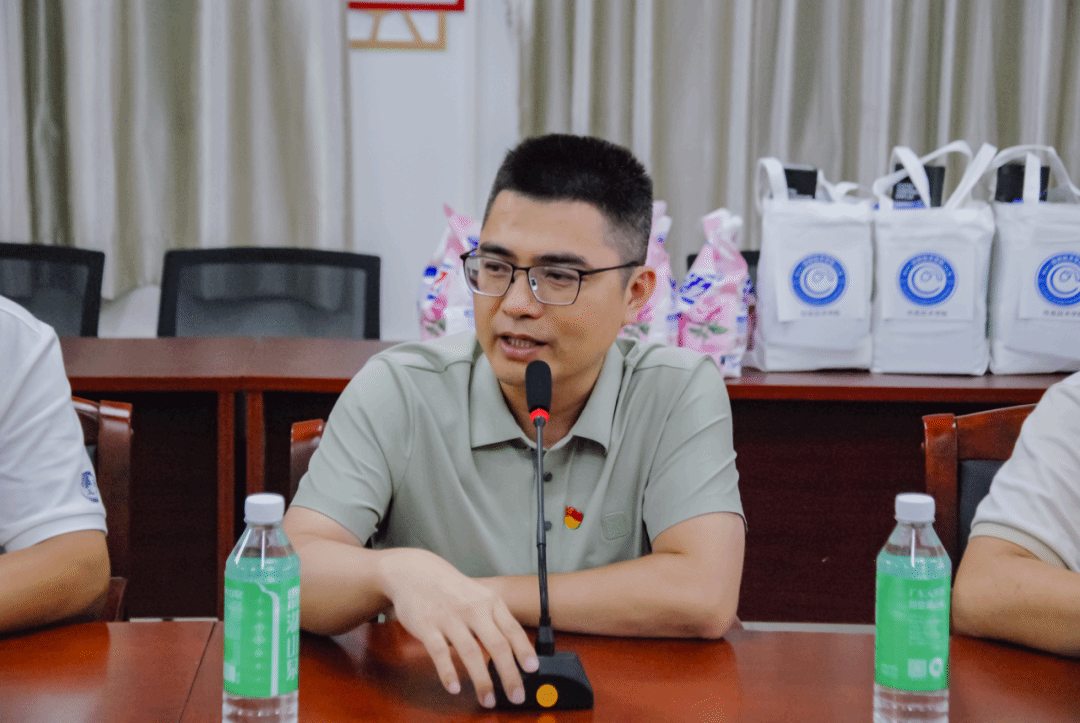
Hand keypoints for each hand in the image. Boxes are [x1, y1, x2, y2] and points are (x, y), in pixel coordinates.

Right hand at [375, 548, 538, 707]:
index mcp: (489, 602)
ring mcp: (449, 617)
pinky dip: (448, 672)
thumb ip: (496, 621)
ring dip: (482, 680)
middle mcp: (473, 609)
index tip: (532, 669)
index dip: (524, 651)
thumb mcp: (479, 597)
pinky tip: (454, 687)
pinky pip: (439, 652)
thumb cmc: (452, 590)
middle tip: (516, 696)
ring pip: (471, 652)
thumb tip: (515, 652)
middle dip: (509, 674)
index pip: (512, 629)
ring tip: (488, 699)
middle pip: (497, 645)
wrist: (416, 572)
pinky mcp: (427, 625)